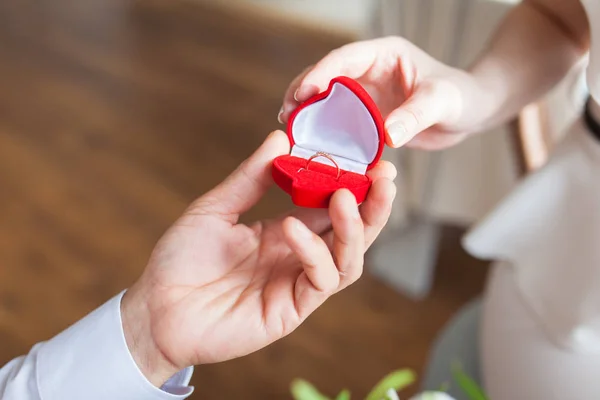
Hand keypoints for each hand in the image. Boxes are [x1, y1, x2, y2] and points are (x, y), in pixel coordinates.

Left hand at [121, 130, 396, 386]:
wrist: (157, 307)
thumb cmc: (182, 259)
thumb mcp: (215, 208)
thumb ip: (251, 178)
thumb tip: (281, 137)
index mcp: (286, 230)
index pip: (332, 206)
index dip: (353, 184)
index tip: (368, 156)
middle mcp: (299, 256)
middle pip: (353, 232)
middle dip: (374, 205)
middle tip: (385, 175)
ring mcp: (297, 284)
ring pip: (348, 259)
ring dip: (355, 227)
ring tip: (347, 195)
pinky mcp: (291, 309)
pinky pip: (320, 280)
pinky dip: (314, 253)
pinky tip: (292, 229)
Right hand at [279, 36, 489, 149]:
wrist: (470, 113)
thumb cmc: (461, 97)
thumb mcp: (442, 102)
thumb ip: (416, 115)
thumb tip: (387, 135)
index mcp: (384, 55)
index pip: (344, 58)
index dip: (320, 73)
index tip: (303, 93)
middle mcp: (370, 71)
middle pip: (326, 76)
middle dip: (303, 92)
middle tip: (286, 114)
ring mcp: (367, 93)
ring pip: (328, 99)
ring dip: (308, 112)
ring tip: (290, 128)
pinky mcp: (368, 115)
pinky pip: (340, 121)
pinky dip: (325, 131)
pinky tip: (312, 143)